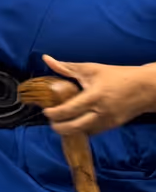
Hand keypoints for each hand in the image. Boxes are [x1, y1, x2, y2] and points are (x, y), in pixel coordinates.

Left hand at [39, 57, 155, 136]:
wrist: (145, 87)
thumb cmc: (117, 76)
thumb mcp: (91, 69)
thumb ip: (66, 67)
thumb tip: (46, 59)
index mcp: (94, 96)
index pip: (69, 110)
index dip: (54, 114)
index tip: (46, 111)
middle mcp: (101, 111)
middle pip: (74, 127)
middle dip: (59, 127)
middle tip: (51, 122)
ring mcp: (108, 121)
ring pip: (84, 132)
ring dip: (70, 131)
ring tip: (60, 123)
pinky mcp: (113, 125)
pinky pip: (94, 132)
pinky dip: (83, 130)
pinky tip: (75, 124)